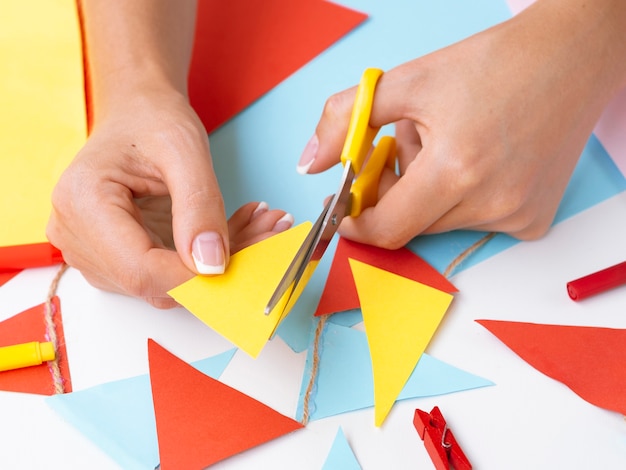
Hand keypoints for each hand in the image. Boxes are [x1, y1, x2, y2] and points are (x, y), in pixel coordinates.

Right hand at [47, 90, 292, 307]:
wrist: (138, 112)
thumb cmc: (152, 119)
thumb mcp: (184, 150)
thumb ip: (199, 206)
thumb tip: (212, 265)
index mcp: (83, 203)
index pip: (140, 269)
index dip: (195, 278)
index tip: (245, 260)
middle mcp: (77, 236)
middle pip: (156, 281)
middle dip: (219, 267)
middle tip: (271, 230)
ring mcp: (96, 252)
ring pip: (168, 283)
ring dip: (222, 261)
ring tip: (262, 223)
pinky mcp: (118, 257)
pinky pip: (170, 273)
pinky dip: (210, 256)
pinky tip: (240, 228)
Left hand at [298, 0, 625, 247]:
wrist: (571, 57)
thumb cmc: (492, 65)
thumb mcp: (408, 82)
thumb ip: (346, 121)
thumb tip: (310, 164)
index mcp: (455, 171)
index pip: (386, 229)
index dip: (356, 222)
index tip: (344, 208)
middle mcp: (491, 204)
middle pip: (412, 223)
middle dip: (395, 191)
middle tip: (407, 145)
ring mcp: (517, 216)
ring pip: (442, 222)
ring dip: (431, 191)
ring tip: (451, 142)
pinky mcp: (535, 220)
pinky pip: (476, 221)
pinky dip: (464, 198)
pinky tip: (480, 160)